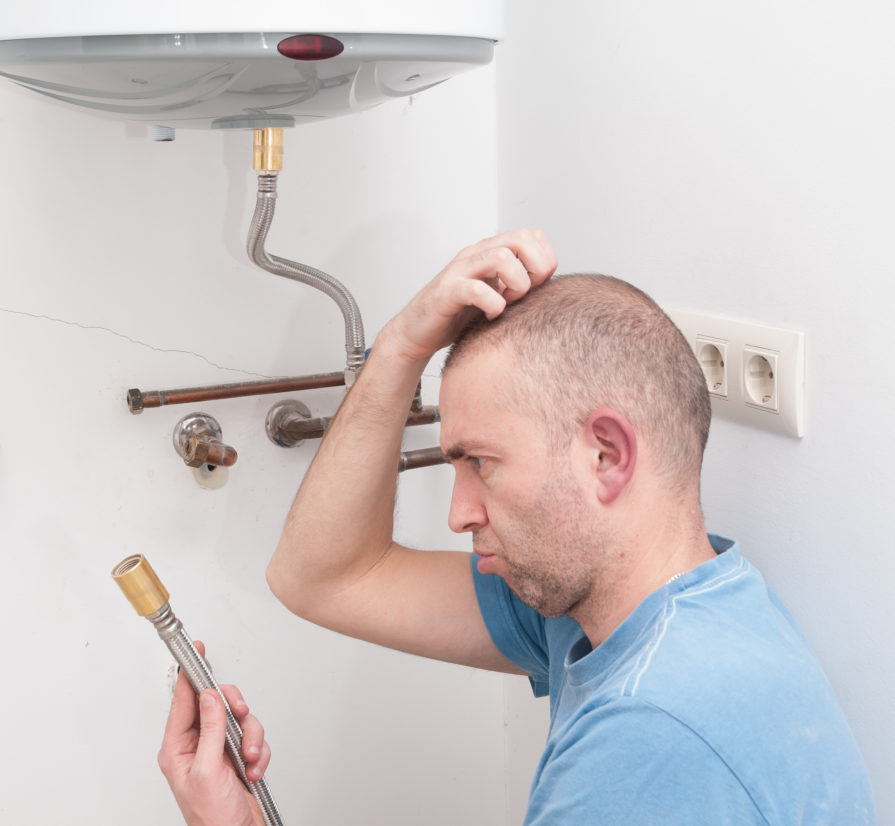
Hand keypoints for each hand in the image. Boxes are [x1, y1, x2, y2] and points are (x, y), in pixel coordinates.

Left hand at [158, 642, 269, 825]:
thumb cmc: (212, 818)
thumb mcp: (208, 771)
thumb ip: (210, 730)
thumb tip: (210, 697)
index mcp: (178, 747)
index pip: (184, 700)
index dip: (190, 674)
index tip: (196, 651)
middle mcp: (197, 745)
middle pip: (218, 704)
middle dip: (235, 711)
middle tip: (241, 716)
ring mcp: (219, 750)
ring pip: (240, 720)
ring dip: (251, 738)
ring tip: (250, 758)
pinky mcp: (238, 757)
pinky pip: (254, 738)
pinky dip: (260, 752)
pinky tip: (255, 769)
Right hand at [386, 229, 556, 362]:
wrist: (417, 332)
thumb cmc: (458, 315)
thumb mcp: (497, 294)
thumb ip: (518, 284)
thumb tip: (550, 286)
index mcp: (490, 252)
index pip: (533, 236)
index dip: (545, 261)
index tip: (538, 286)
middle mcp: (476, 255)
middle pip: (521, 238)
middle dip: (535, 268)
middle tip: (527, 293)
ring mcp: (459, 271)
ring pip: (501, 257)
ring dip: (516, 284)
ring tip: (509, 303)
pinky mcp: (446, 292)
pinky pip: (476, 289)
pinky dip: (493, 304)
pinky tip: (492, 316)